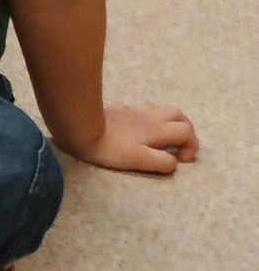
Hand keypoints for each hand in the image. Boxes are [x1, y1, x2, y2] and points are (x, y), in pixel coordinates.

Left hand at [74, 101, 198, 174]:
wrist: (80, 127)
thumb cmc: (110, 147)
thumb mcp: (139, 160)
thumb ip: (161, 161)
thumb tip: (174, 162)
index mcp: (158, 129)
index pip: (187, 131)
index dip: (191, 146)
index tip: (179, 160)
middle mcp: (150, 116)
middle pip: (178, 114)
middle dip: (185, 129)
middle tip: (178, 146)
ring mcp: (134, 109)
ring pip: (161, 109)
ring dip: (169, 121)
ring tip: (162, 137)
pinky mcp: (120, 108)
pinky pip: (143, 108)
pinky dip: (151, 117)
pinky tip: (140, 127)